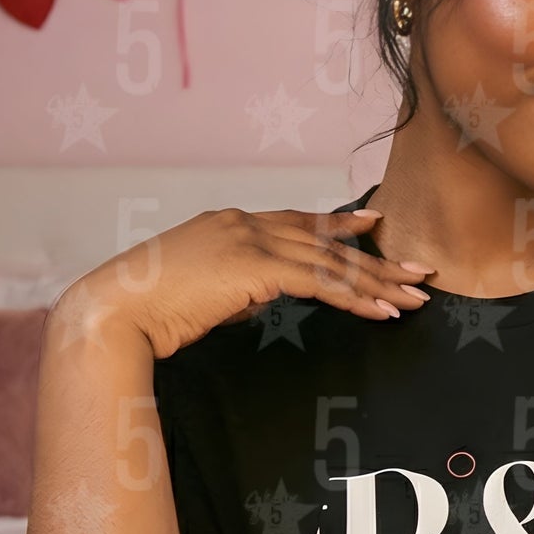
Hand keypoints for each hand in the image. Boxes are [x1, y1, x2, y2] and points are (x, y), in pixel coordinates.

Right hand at [58, 207, 434, 360]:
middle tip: (417, 273)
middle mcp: (245, 223)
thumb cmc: (148, 311)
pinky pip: (321, 283)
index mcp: (231, 223)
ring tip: (414, 298)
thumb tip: (264, 295)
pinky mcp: (256, 267)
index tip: (373, 226)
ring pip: (331, 262)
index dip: (339, 226)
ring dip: (377, 284)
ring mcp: (251, 240)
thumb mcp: (202, 290)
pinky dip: (356, 298)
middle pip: (325, 242)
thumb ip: (239, 286)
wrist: (116, 313)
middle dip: (376, 261)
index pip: (298, 221)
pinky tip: (383, 312)